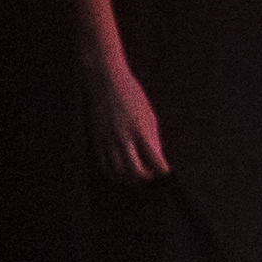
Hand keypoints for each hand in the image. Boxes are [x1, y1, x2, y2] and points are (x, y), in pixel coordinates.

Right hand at [85, 56, 169, 182]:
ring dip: (128, 179)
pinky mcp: (97, 140)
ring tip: (136, 178)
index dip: (161, 170)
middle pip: (134, 170)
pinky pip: (103, 164)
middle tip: (150, 177)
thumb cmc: (132, 97)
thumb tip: (156, 158)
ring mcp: (108, 141)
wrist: (106, 83)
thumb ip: (152, 138)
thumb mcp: (149, 116)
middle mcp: (123, 139)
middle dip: (144, 177)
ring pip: (117, 171)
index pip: (154, 160)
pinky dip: (112, 172)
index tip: (165, 172)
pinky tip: (119, 172)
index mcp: (141, 131)